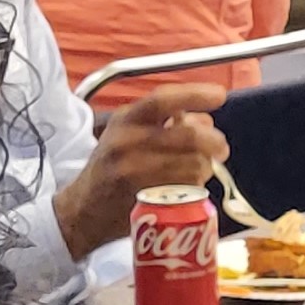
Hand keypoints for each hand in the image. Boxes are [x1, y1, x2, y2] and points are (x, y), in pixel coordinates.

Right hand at [55, 83, 230, 258]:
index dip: (194, 95)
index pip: (162, 100)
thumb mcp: (129, 134)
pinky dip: (195, 185)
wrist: (83, 209)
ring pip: (190, 163)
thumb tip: (205, 119)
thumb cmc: (112, 167)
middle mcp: (126, 141)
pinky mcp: (140, 196)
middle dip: (213, 141)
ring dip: (205, 167)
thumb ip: (164, 122)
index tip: (219, 95)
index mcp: (126, 119)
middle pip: (186, 135)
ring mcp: (132, 170)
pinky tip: (190, 186)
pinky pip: (183, 188)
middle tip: (221, 148)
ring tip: (202, 169)